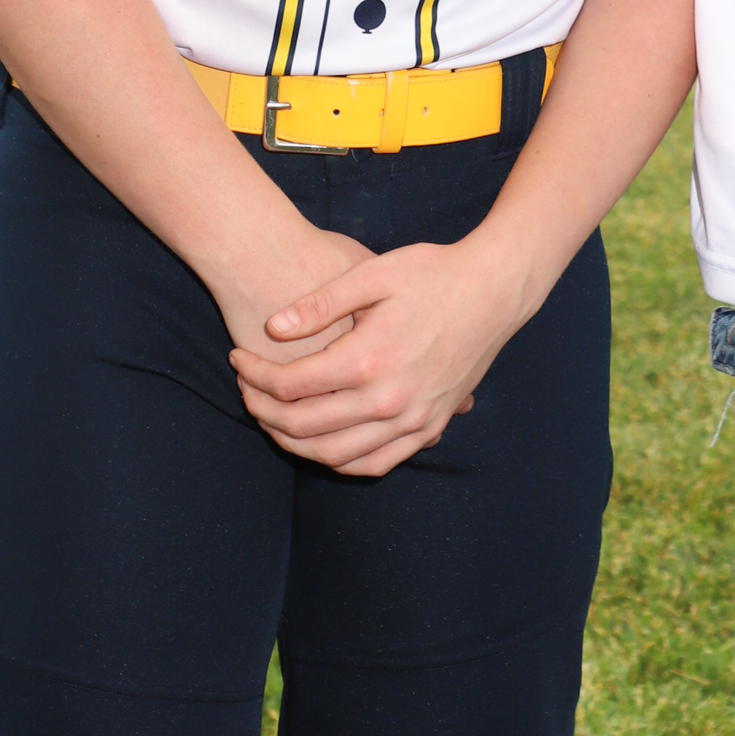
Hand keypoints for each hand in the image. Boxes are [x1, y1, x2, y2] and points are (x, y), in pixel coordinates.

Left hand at [229, 234, 528, 479]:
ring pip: (336, 455)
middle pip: (304, 426)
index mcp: (369, 359)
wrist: (496, 288)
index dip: (254, 375)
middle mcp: (389, 400)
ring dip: (295, 443)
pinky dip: (341, 462)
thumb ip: (320, 305)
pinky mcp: (431, 426)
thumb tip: (272, 328)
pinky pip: (377, 463)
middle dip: (264, 411)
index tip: (238, 358)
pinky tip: (322, 443)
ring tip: (273, 418)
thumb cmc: (434, 272)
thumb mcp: (373, 274)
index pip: (290, 385)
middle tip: (246, 390)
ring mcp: (413, 419)